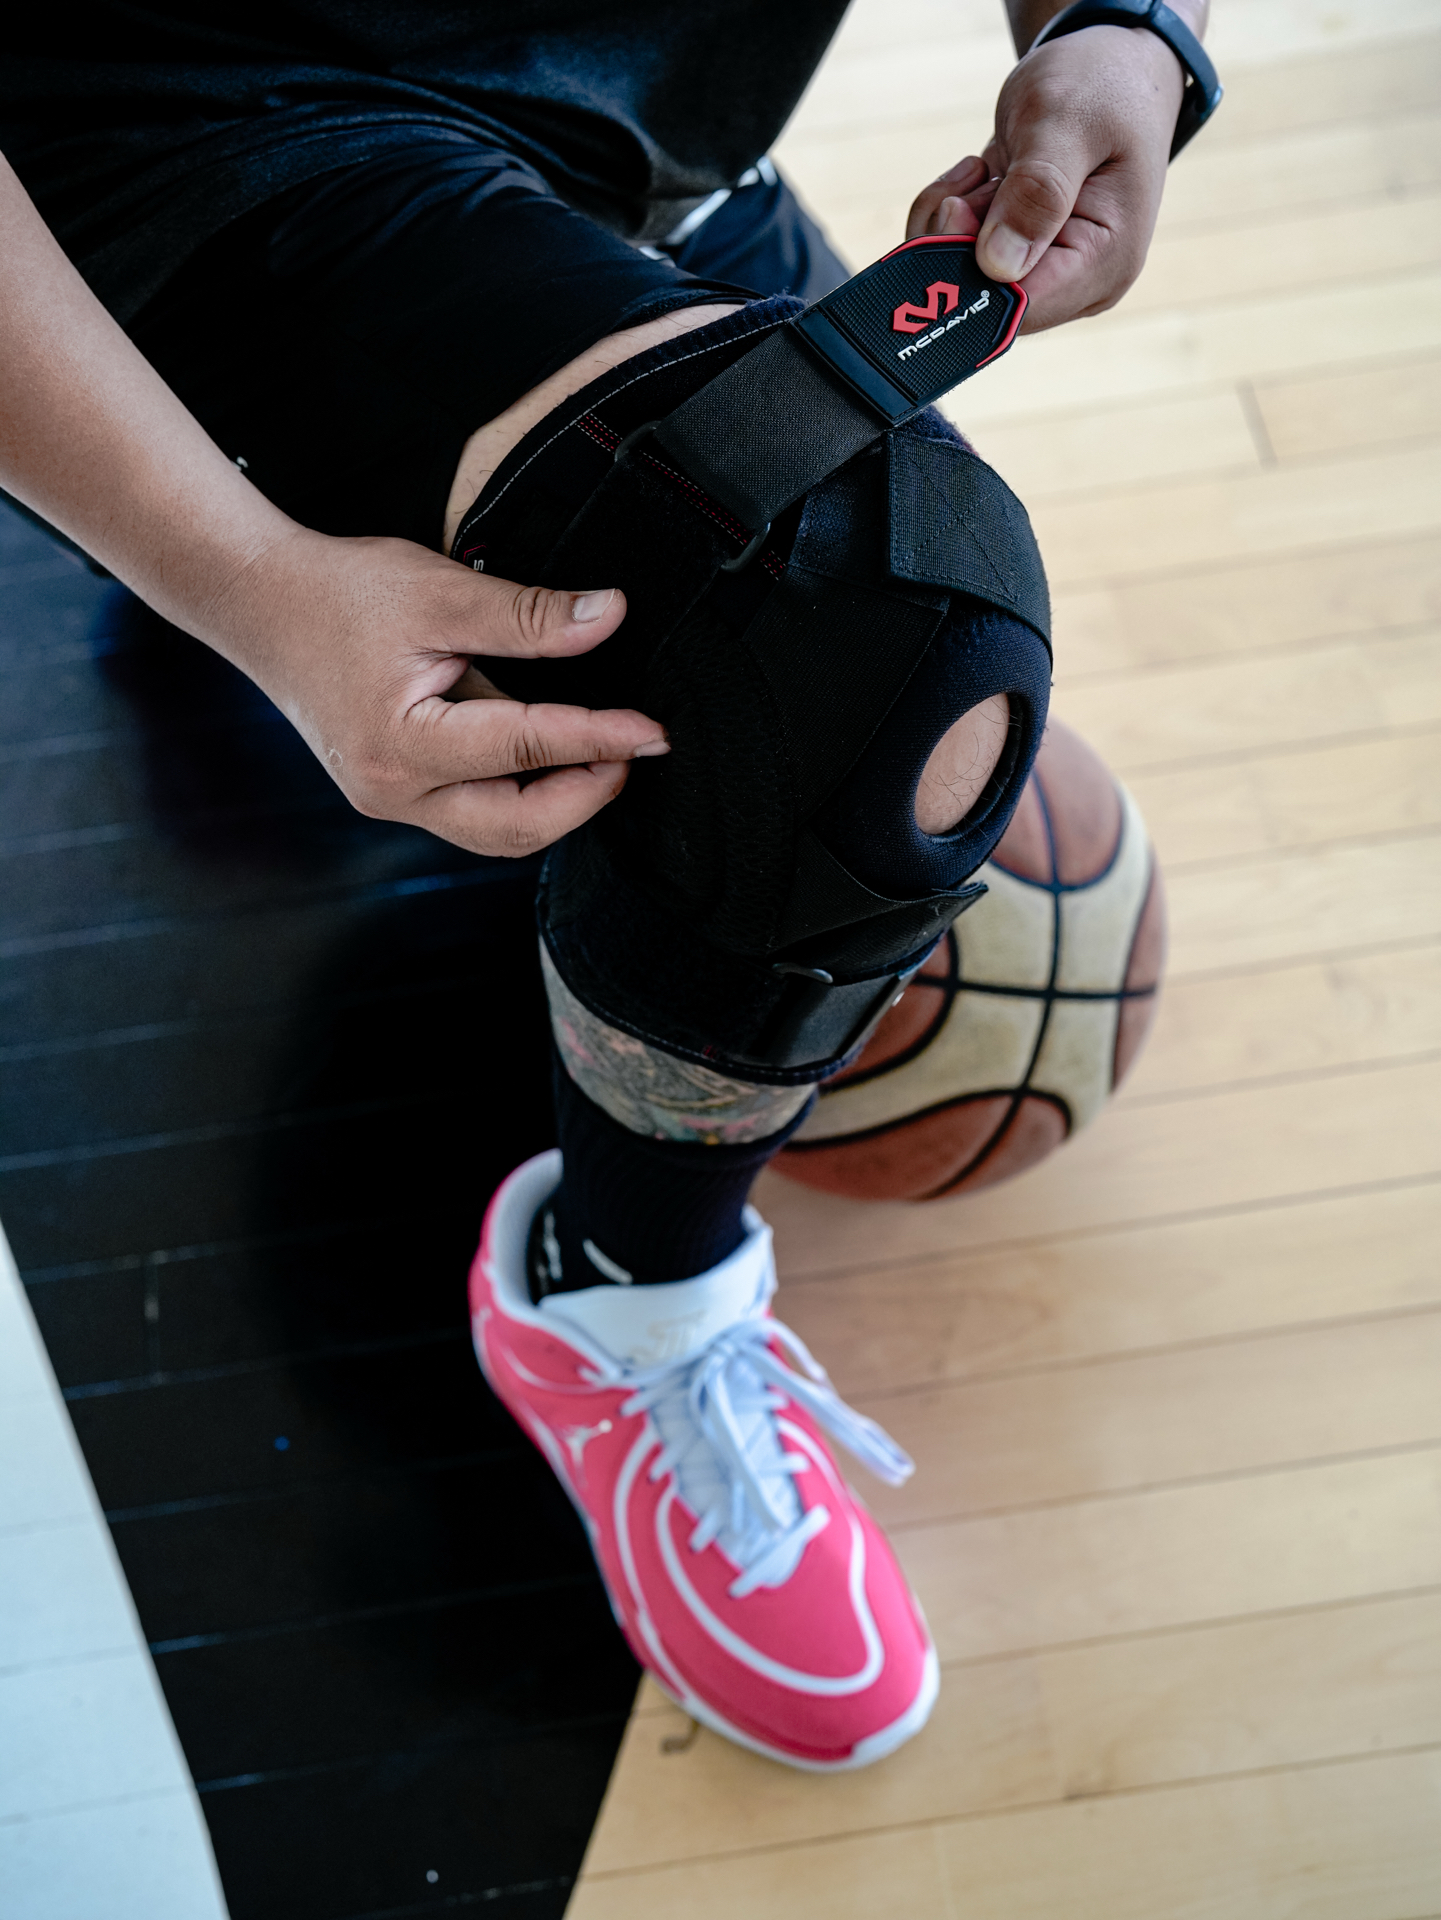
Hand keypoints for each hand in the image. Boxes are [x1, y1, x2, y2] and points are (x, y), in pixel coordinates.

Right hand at [212, 529, 667, 857]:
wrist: (259, 602)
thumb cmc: (338, 591)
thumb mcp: (441, 590)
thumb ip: (528, 614)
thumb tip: (608, 616)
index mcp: (403, 743)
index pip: (526, 747)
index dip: (599, 738)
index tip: (651, 732)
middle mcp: (393, 790)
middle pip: (515, 827)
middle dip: (584, 796)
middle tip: (632, 750)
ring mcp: (390, 800)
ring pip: (496, 833)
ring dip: (556, 803)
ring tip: (601, 754)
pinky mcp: (395, 793)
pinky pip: (472, 814)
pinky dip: (519, 793)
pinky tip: (551, 756)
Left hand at [906, 19, 1191, 330]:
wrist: (1111, 66)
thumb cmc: (1099, 85)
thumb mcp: (1066, 120)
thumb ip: (1035, 190)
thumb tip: (997, 266)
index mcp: (1105, 264)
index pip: (1016, 306)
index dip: (968, 269)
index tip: (957, 206)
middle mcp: (1079, 285)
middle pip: (983, 300)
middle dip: (955, 240)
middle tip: (976, 173)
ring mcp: (1049, 275)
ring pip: (962, 281)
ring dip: (950, 223)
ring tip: (986, 168)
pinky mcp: (1023, 260)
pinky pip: (960, 260)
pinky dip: (951, 218)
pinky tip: (981, 176)